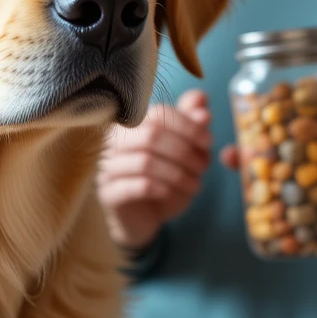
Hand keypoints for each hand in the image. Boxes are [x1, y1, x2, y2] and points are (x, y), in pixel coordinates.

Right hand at [97, 90, 212, 250]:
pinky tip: (171, 193)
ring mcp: (107, 168)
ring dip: (177, 173)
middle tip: (203, 167)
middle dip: (184, 151)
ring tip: (195, 185)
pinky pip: (134, 186)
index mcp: (131, 126)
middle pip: (151, 135)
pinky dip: (160, 188)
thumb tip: (200, 99)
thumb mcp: (181, 154)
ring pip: (145, 162)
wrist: (141, 219)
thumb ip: (189, 126)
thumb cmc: (161, 181)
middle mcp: (113, 143)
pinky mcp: (109, 194)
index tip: (208, 141)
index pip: (158, 113)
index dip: (187, 125)